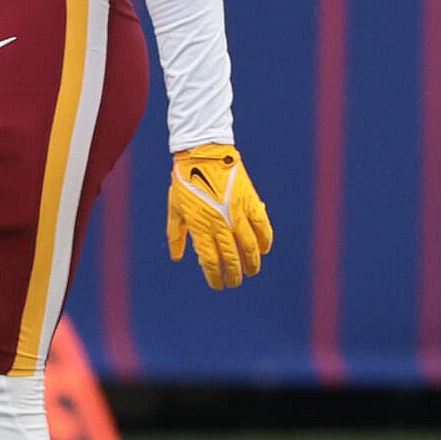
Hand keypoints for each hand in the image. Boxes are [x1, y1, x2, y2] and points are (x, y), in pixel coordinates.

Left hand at [167, 144, 273, 289]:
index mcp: (200, 227)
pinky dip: (265, 240)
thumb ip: (176, 235)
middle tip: (235, 282)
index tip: (219, 284)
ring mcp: (237, 214)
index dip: (215, 276)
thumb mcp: (175, 209)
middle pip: (231, 258)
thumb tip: (177, 258)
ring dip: (252, 262)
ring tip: (251, 271)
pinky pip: (263, 227)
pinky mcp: (251, 202)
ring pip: (250, 247)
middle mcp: (220, 224)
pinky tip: (264, 249)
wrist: (203, 155)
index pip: (210, 261)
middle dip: (234, 274)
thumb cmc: (185, 182)